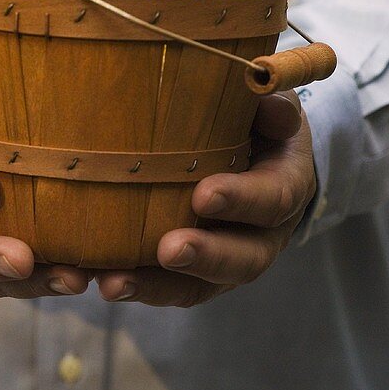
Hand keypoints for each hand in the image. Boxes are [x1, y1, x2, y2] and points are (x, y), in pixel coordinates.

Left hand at [96, 92, 315, 307]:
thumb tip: (272, 106)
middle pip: (245, 258)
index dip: (242, 200)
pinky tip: (102, 282)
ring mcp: (229, 257)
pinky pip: (169, 288)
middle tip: (168, 250)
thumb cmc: (253, 119)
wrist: (250, 149)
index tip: (204, 195)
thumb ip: (269, 103)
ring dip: (158, 286)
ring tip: (116, 283)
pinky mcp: (195, 272)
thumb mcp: (266, 101)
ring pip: (201, 285)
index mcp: (286, 184)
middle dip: (205, 256)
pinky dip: (137, 288)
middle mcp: (264, 232)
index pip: (274, 198)